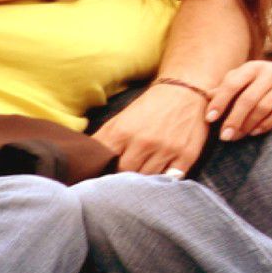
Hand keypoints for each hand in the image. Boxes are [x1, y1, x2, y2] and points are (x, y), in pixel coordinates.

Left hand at [93, 82, 210, 174]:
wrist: (185, 90)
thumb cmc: (149, 107)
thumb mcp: (120, 120)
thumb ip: (103, 140)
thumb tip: (85, 160)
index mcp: (123, 132)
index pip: (105, 163)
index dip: (102, 171)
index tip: (103, 175)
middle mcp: (144, 142)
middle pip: (124, 174)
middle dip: (121, 177)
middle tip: (122, 180)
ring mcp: (166, 150)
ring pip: (146, 180)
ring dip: (142, 182)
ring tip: (140, 181)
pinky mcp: (186, 155)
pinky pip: (171, 180)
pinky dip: (163, 182)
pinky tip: (159, 180)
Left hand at [209, 61, 271, 140]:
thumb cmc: (268, 85)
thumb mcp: (250, 81)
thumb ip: (231, 87)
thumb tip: (207, 95)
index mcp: (253, 67)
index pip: (232, 84)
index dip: (220, 101)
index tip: (210, 119)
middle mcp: (271, 71)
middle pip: (247, 98)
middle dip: (234, 119)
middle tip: (225, 137)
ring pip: (263, 107)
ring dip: (249, 125)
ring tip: (239, 136)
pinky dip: (267, 124)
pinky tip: (257, 132)